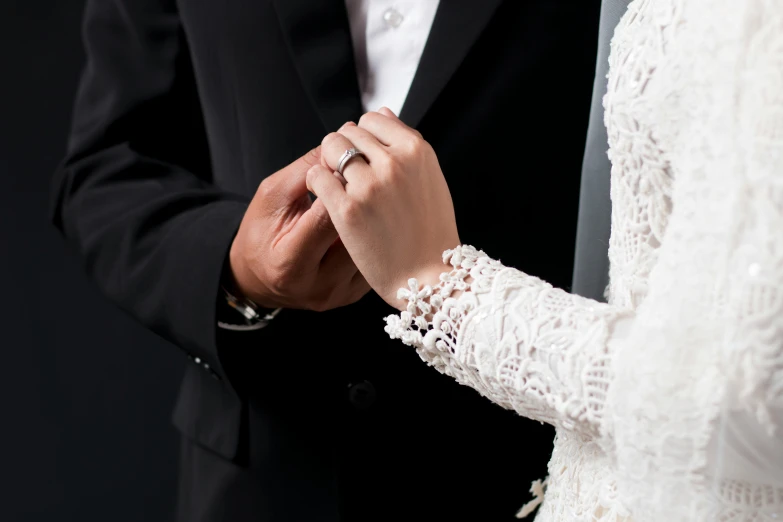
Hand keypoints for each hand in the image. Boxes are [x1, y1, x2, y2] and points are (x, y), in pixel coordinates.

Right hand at [229, 146, 369, 310]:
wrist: (261, 278)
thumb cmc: (261, 233)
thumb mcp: (271, 196)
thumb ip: (305, 170)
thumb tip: (342, 141)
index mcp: (290, 262)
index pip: (327, 217)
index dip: (343, 182)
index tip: (350, 160)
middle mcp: (319, 285)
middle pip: (357, 234)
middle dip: (366, 198)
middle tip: (371, 172)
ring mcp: (340, 293)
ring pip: (373, 246)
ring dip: (379, 215)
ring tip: (380, 192)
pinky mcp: (355, 294)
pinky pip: (377, 258)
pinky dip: (380, 233)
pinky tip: (380, 214)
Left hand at [306, 109, 459, 309]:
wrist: (427, 278)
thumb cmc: (429, 232)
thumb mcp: (427, 181)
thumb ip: (405, 145)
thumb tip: (383, 112)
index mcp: (417, 151)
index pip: (374, 120)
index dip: (363, 138)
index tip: (362, 158)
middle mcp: (394, 162)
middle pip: (350, 132)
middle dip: (344, 149)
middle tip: (347, 176)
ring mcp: (370, 185)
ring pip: (331, 147)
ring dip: (327, 162)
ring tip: (335, 186)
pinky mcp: (348, 209)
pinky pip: (317, 175)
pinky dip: (315, 182)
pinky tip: (324, 199)